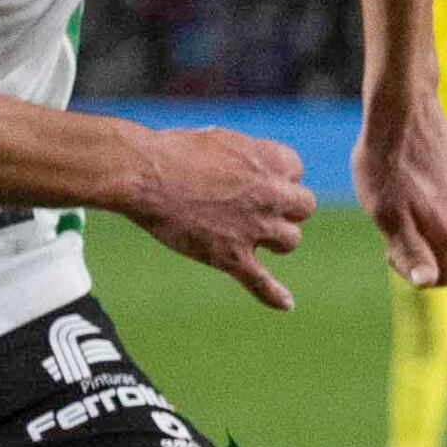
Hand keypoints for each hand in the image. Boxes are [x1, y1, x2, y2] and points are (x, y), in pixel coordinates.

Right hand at [113, 123, 317, 310]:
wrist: (143, 174)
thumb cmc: (173, 151)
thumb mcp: (221, 141)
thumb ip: (246, 159)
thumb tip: (252, 170)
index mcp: (270, 160)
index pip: (295, 171)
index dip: (275, 176)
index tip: (253, 178)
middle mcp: (271, 195)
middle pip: (304, 207)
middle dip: (285, 207)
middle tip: (258, 207)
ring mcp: (253, 228)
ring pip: (290, 241)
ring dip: (276, 239)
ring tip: (252, 236)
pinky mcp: (231, 256)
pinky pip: (260, 281)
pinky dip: (272, 294)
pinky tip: (286, 305)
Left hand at [353, 94, 446, 290]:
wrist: (401, 108)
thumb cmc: (384, 163)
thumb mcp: (386, 214)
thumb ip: (409, 250)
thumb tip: (426, 281)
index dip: (419, 274)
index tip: (391, 249)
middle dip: (426, 252)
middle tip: (393, 227)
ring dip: (430, 226)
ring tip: (398, 200)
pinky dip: (435, 202)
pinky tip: (409, 179)